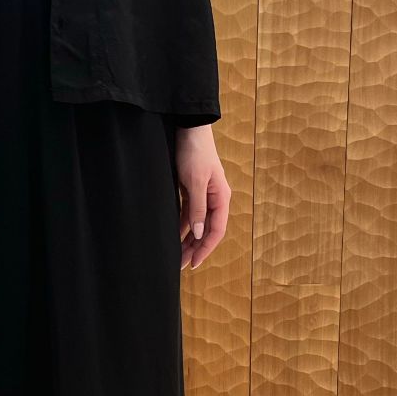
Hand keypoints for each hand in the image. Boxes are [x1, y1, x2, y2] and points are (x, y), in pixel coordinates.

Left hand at [175, 125, 229, 270]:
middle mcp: (216, 200)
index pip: (216, 231)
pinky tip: (174, 237)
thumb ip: (198, 209)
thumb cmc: (195, 153)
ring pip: (197, 225)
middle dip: (195, 249)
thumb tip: (198, 233)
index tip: (194, 263)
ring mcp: (204, 196)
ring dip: (188, 240)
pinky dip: (182, 227)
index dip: (205, 249)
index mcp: (221, 198)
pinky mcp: (193, 191)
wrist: (189, 130)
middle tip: (181, 265)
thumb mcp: (195, 182)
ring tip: (177, 256)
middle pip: (207, 231)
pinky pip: (189, 214)